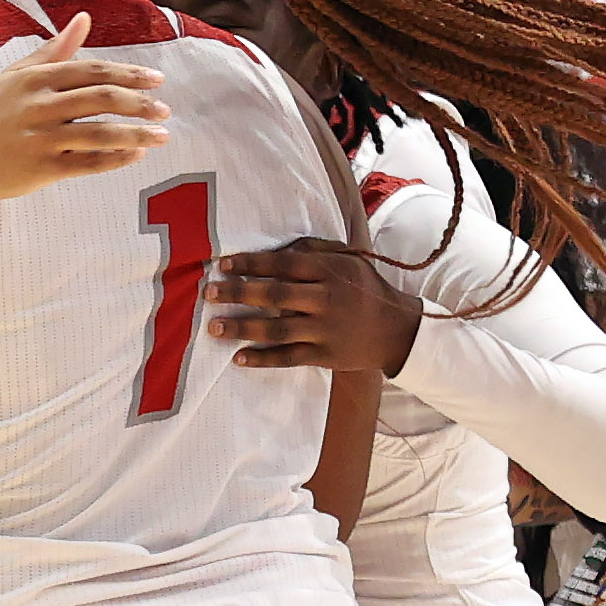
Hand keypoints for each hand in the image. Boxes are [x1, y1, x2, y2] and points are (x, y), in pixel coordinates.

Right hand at [0, 14, 171, 198]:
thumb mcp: (18, 75)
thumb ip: (55, 49)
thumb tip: (84, 18)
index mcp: (37, 78)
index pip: (92, 71)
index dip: (128, 74)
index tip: (156, 80)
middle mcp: (41, 105)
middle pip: (101, 99)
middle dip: (139, 104)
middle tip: (165, 110)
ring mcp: (42, 138)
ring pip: (100, 133)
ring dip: (136, 134)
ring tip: (161, 136)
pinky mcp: (41, 168)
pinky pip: (87, 163)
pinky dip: (115, 159)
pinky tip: (136, 155)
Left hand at [205, 235, 420, 375]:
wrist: (396, 330)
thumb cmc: (365, 289)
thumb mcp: (348, 259)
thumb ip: (314, 249)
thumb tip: (278, 246)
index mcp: (329, 271)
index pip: (284, 264)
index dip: (252, 263)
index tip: (224, 264)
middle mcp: (326, 299)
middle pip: (275, 295)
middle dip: (239, 293)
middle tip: (209, 292)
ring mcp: (324, 330)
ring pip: (277, 329)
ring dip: (242, 328)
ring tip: (214, 327)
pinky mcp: (324, 356)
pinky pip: (288, 358)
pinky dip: (262, 359)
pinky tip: (238, 357)